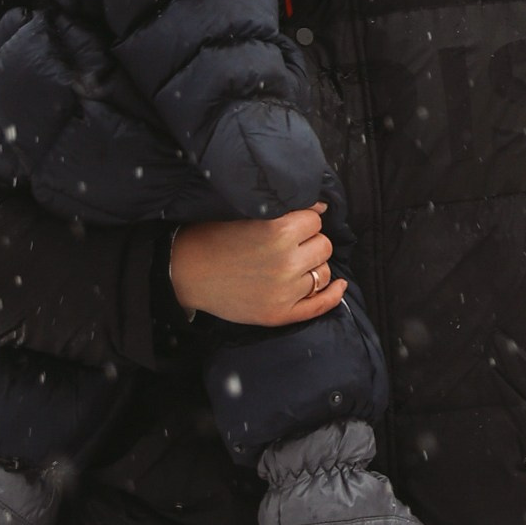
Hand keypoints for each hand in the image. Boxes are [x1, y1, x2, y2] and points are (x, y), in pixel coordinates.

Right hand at [169, 208, 346, 329]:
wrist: (186, 273)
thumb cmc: (215, 238)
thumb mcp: (248, 214)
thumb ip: (287, 211)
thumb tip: (323, 209)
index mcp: (279, 232)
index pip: (315, 220)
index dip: (303, 220)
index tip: (290, 224)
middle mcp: (286, 262)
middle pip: (323, 246)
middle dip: (310, 242)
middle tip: (288, 244)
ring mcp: (285, 292)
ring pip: (324, 272)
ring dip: (314, 265)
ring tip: (294, 263)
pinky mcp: (279, 314)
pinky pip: (319, 305)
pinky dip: (333, 296)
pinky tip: (339, 286)